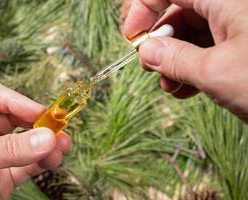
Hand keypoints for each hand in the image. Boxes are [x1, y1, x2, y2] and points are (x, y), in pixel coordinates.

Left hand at [0, 81, 70, 199]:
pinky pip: (28, 166)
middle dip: (37, 123)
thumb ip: (8, 149)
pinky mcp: (3, 177)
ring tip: (62, 145)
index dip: (18, 101)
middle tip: (57, 127)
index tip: (40, 112)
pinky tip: (53, 159)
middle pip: (15, 119)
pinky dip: (42, 162)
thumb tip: (46, 138)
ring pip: (26, 143)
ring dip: (46, 143)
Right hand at [124, 0, 247, 121]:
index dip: (144, 9)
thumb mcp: (216, 71)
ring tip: (169, 86)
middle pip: (180, 14)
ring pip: (193, 36)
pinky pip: (208, 51)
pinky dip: (192, 69)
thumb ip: (176, 59)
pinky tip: (185, 90)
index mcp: (226, 0)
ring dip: (174, 62)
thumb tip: (146, 52)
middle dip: (160, 43)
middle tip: (149, 67)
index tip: (132, 37)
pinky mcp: (242, 48)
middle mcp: (232, 8)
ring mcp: (239, 28)